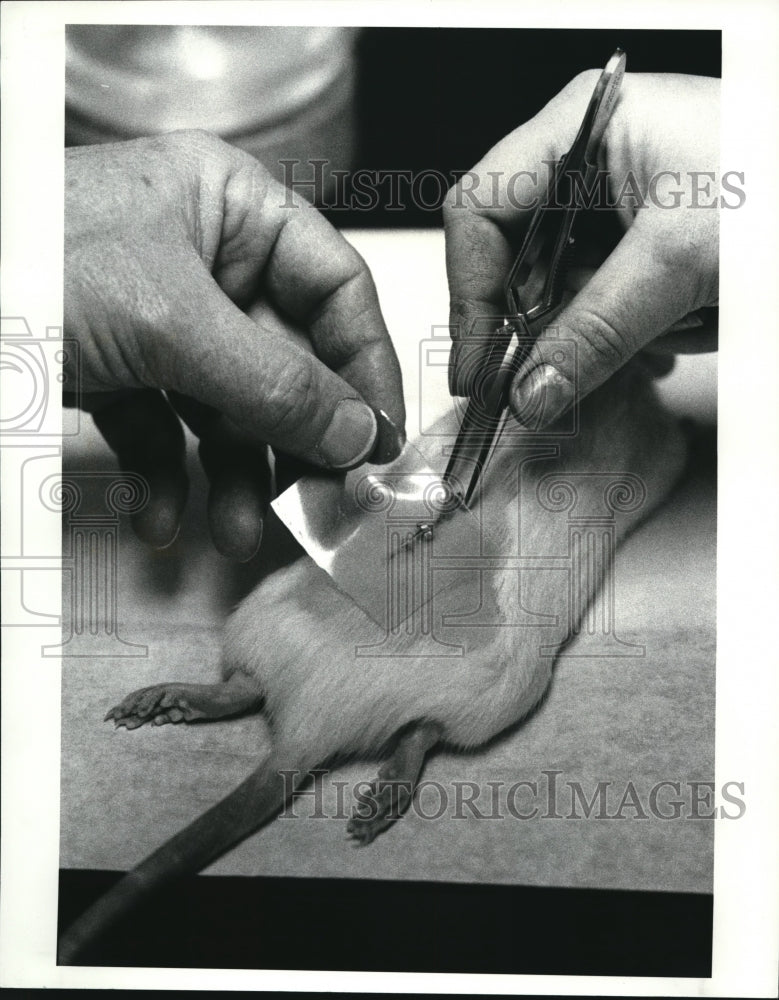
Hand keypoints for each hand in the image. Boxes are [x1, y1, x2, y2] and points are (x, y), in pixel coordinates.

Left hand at [65, 130, 404, 558]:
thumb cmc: (29, 267)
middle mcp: (203, 257)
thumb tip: (357, 430)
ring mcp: (159, 316)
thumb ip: (275, 383)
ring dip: (235, 476)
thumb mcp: (171, 324)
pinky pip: (165, 428)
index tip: (379, 439)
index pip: (334, 286)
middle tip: (322, 498)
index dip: (366, 365)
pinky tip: (165, 520)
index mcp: (230, 206)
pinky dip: (168, 477)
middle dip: (295, 438)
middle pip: (285, 358)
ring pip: (228, 405)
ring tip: (236, 531)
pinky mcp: (117, 366)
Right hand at [444, 72, 719, 427]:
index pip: (480, 210)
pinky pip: (604, 307)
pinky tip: (665, 340)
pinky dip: (624, 340)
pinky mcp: (650, 251)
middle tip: (542, 385)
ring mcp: (623, 210)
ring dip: (589, 338)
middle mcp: (593, 165)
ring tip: (645, 344)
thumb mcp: (679, 260)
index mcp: (583, 128)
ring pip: (561, 294)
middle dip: (535, 326)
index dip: (471, 290)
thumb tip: (530, 393)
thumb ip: (595, 332)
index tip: (481, 364)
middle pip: (518, 260)